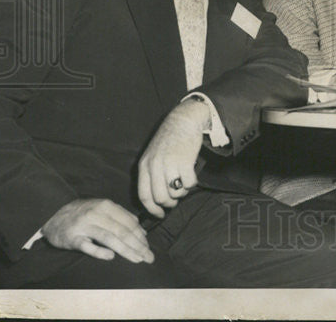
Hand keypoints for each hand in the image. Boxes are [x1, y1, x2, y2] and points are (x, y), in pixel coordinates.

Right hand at [41, 198, 153, 263]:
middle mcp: (97, 214)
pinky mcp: (73, 238)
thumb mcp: (102, 209)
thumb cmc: (83, 214)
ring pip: (109, 238)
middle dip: (138, 245)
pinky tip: (111, 257)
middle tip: (149, 257)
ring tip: (137, 259)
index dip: (140, 236)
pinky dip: (100, 251)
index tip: (148, 247)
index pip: (128, 223)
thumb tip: (141, 231)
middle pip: (122, 231)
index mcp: (106, 206)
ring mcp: (84, 226)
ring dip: (126, 250)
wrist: (53, 215)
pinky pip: (88, 246)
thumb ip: (122, 217)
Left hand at [137, 97, 208, 217]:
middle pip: (160, 198)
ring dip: (181, 193)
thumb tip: (155, 199)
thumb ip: (151, 174)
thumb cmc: (169, 140)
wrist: (183, 120)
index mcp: (144, 165)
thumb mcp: (152, 155)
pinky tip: (191, 177)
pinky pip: (189, 184)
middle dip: (169, 204)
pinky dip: (192, 184)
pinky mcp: (185, 161)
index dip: (152, 209)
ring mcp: (170, 163)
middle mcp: (155, 166)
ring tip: (183, 185)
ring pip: (175, 193)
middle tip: (175, 201)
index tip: (160, 214)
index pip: (144, 196)